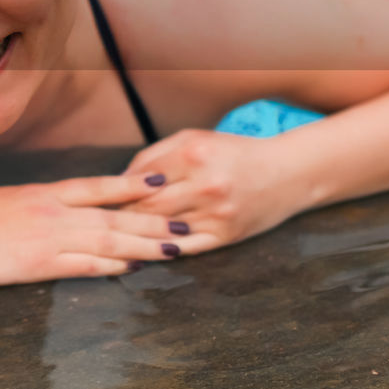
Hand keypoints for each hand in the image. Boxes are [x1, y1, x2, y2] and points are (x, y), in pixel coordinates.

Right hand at [0, 173, 198, 286]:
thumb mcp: (8, 198)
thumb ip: (40, 201)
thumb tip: (65, 201)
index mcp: (44, 192)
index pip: (98, 185)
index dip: (133, 185)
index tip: (163, 182)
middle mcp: (52, 212)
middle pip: (113, 215)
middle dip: (153, 220)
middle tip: (185, 223)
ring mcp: (47, 239)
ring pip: (106, 239)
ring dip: (143, 245)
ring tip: (172, 248)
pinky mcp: (38, 265)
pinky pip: (82, 265)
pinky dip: (110, 266)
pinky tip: (131, 268)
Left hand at [120, 129, 303, 254]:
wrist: (288, 172)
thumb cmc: (232, 152)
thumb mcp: (193, 139)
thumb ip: (154, 156)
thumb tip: (118, 181)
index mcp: (194, 154)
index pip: (140, 178)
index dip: (117, 190)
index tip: (100, 199)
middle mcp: (206, 184)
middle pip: (148, 207)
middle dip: (122, 214)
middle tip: (102, 220)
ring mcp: (217, 214)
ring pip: (162, 230)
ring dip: (137, 234)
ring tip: (117, 235)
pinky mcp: (225, 236)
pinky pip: (184, 248)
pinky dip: (161, 249)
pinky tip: (145, 249)